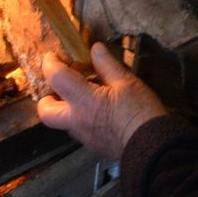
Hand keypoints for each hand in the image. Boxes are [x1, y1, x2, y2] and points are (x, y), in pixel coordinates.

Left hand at [37, 41, 166, 159]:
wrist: (152, 147)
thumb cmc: (141, 113)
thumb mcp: (127, 83)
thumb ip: (107, 65)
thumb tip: (95, 49)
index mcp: (84, 101)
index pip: (56, 78)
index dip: (50, 63)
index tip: (53, 56)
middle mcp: (77, 120)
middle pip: (45, 111)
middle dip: (46, 97)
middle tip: (59, 86)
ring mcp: (83, 135)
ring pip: (61, 122)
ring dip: (64, 108)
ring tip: (83, 96)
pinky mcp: (92, 145)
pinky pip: (77, 130)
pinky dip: (80, 118)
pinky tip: (97, 111)